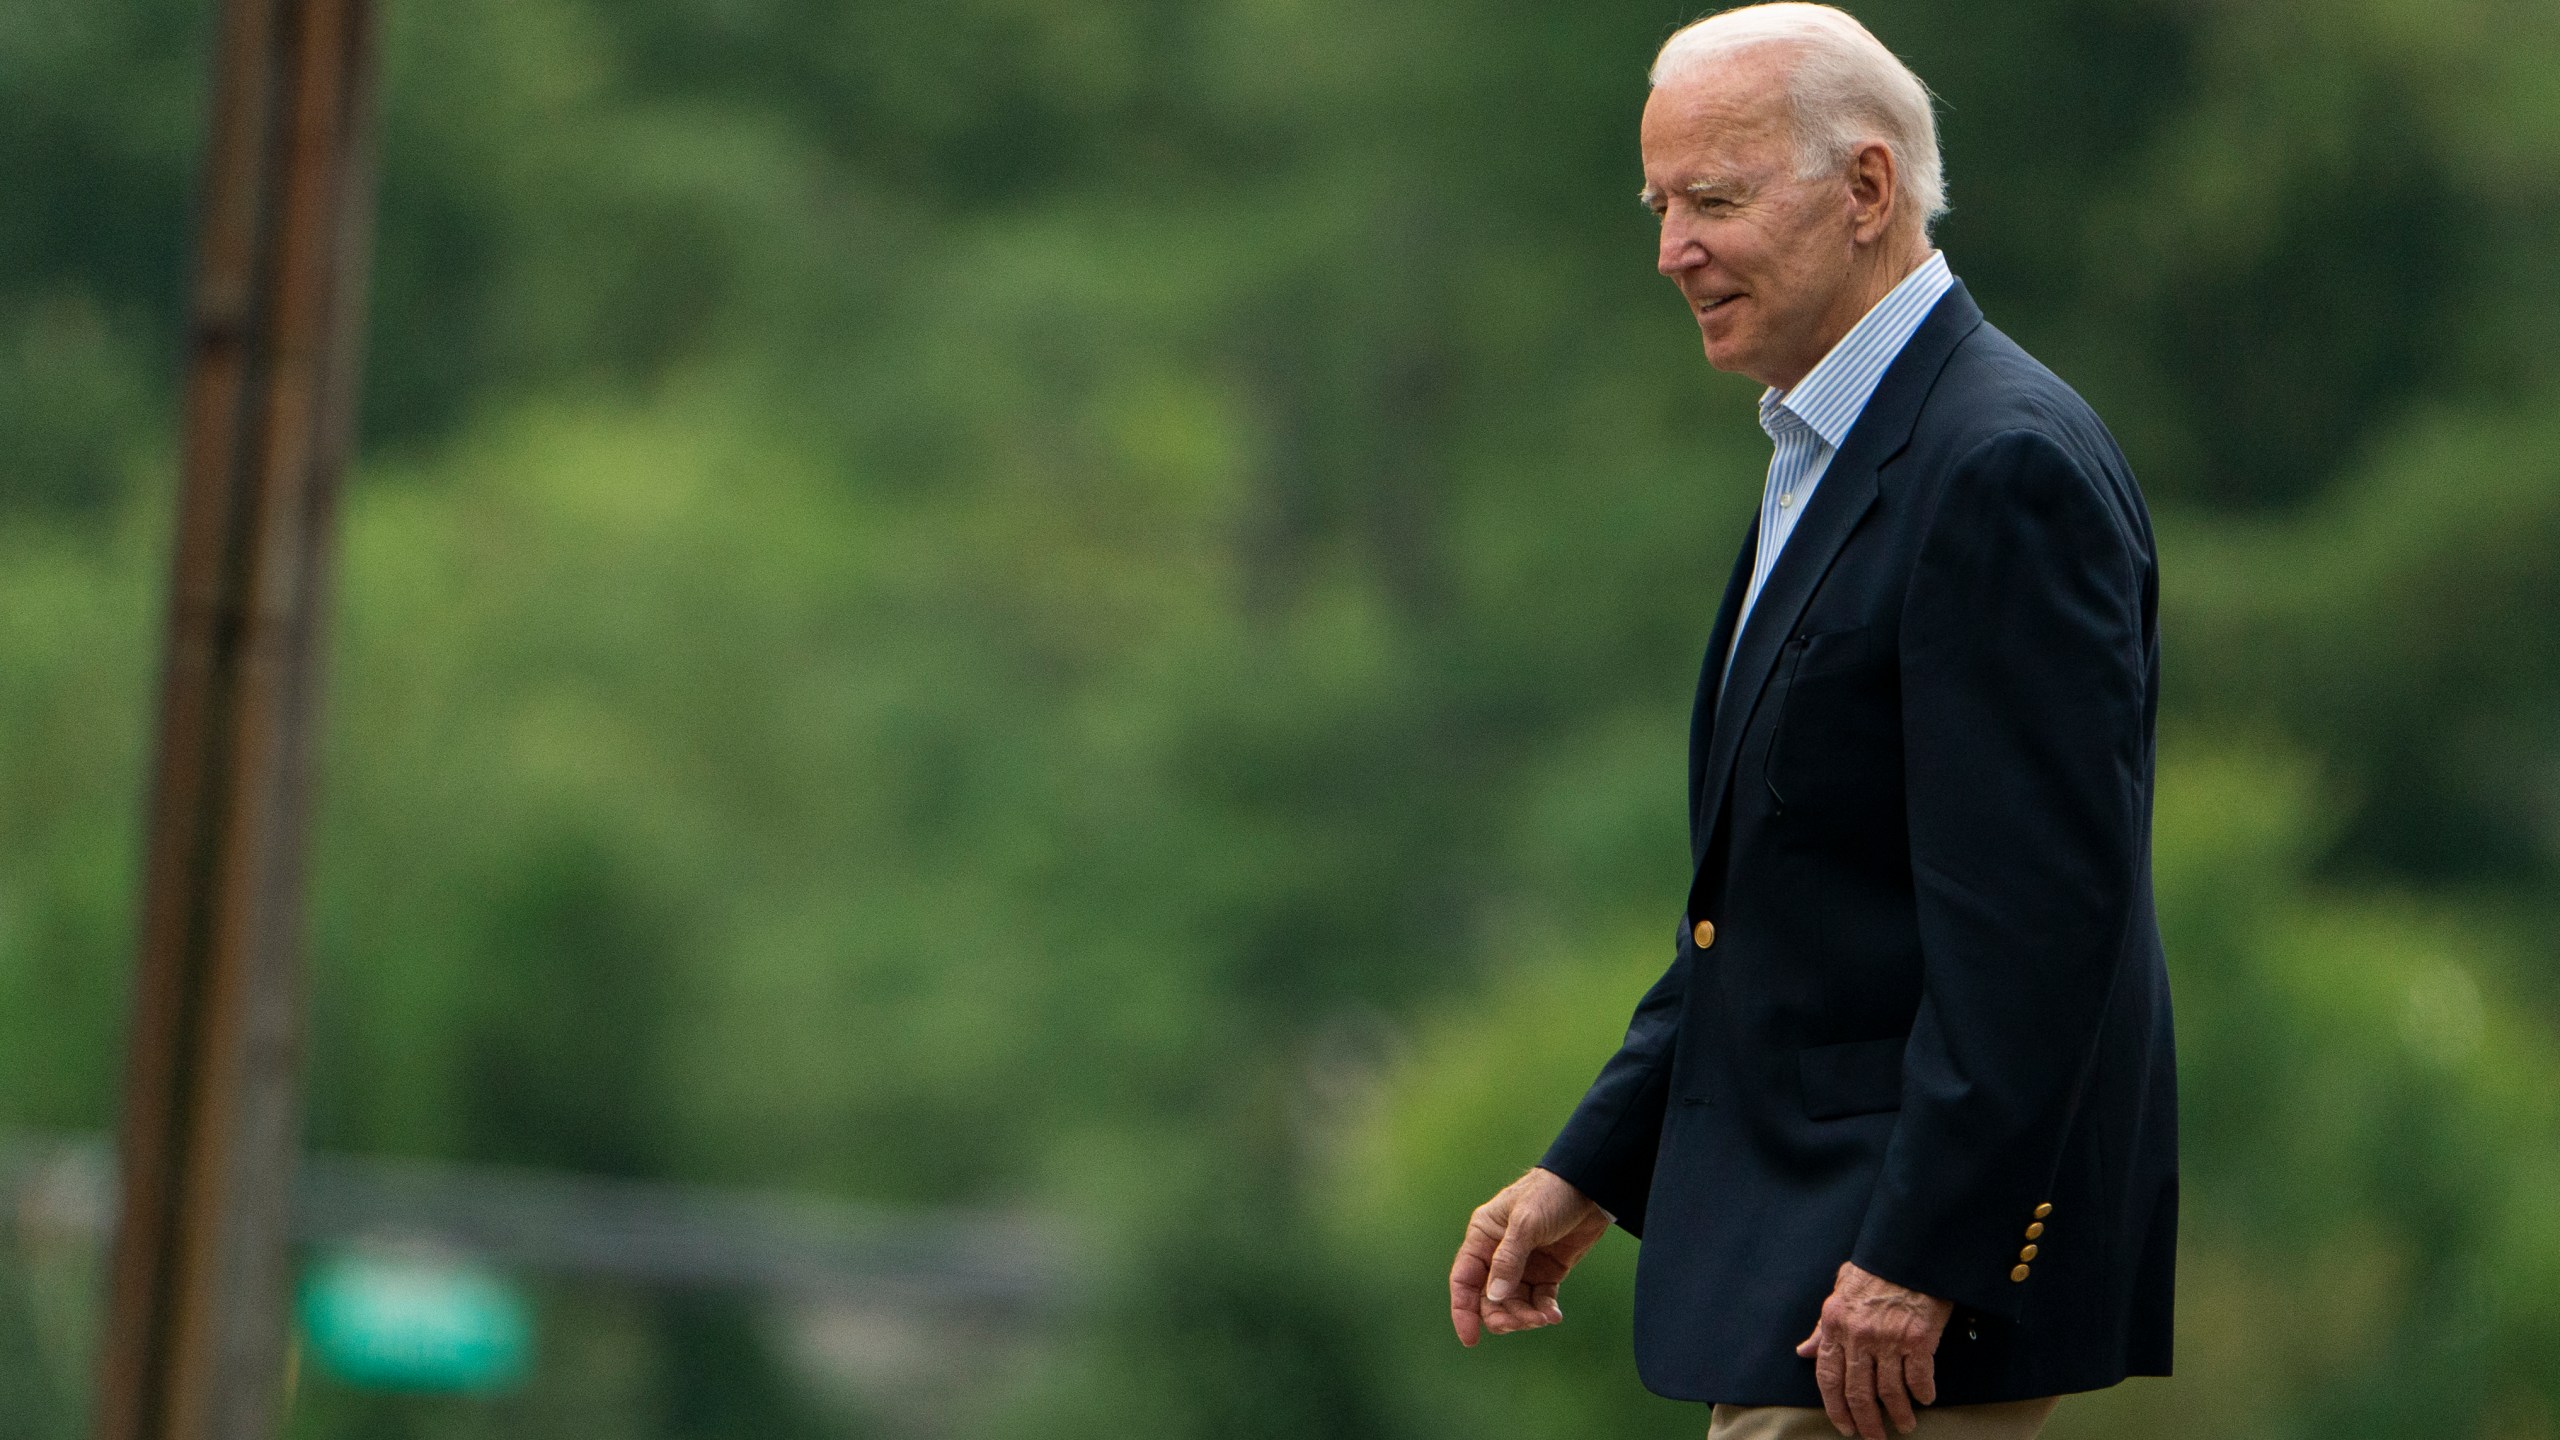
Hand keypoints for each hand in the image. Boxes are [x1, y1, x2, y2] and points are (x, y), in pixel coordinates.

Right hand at [1448, 1167, 1609, 1345]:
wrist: (1592, 1186)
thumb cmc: (1551, 1193)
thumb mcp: (1526, 1223)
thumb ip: (1508, 1260)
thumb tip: (1493, 1297)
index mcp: (1483, 1236)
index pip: (1464, 1279)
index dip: (1463, 1309)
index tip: (1469, 1338)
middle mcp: (1498, 1253)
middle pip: (1489, 1298)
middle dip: (1503, 1315)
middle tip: (1523, 1322)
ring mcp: (1524, 1264)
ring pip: (1514, 1303)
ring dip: (1526, 1315)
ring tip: (1545, 1317)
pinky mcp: (1547, 1271)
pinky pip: (1539, 1299)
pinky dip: (1544, 1310)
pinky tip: (1554, 1315)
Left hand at [1794, 1261, 1953, 1437]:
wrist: (1909, 1251)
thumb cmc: (1875, 1270)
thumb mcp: (1839, 1291)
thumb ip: (1822, 1327)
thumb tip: (1803, 1351)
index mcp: (1835, 1324)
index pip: (1827, 1376)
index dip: (1834, 1407)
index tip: (1844, 1426)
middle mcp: (1859, 1336)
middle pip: (1858, 1393)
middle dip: (1866, 1422)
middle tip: (1874, 1438)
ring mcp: (1889, 1339)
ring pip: (1889, 1392)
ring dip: (1898, 1415)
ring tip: (1905, 1425)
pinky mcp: (1918, 1339)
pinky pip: (1919, 1378)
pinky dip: (1923, 1394)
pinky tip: (1925, 1400)